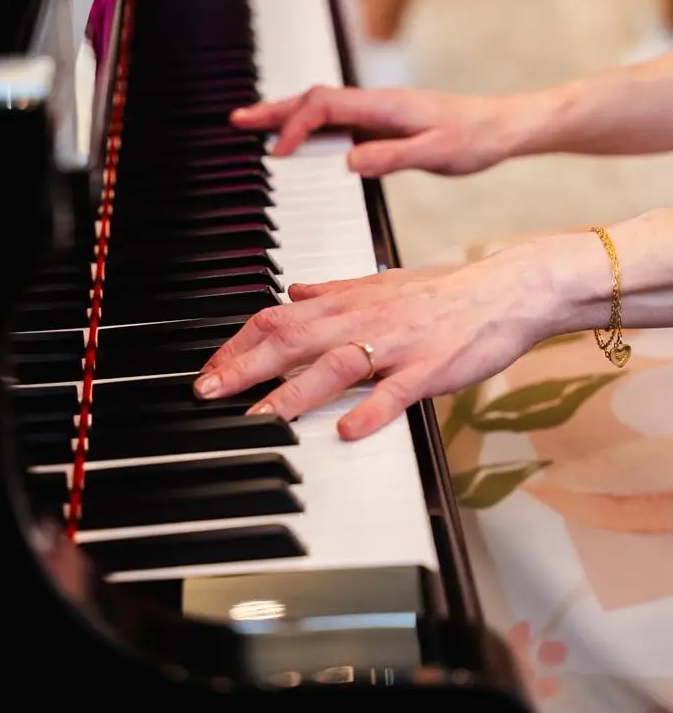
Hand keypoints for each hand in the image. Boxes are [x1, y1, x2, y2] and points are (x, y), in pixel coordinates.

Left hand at [193, 249, 554, 439]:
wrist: (505, 290)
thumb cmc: (442, 292)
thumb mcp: (379, 284)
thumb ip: (333, 291)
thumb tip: (293, 290)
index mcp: (347, 302)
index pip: (278, 319)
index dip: (238, 344)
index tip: (208, 369)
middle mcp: (363, 320)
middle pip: (293, 340)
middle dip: (245, 367)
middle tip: (208, 393)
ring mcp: (395, 346)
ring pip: (335, 366)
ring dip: (293, 392)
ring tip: (258, 416)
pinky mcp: (429, 369)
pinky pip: (395, 392)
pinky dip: (369, 410)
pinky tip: (345, 429)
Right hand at [231, 84, 529, 175]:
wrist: (503, 127)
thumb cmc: (475, 139)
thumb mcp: (437, 154)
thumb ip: (392, 157)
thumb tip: (348, 162)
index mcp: (385, 106)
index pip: (325, 107)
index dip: (296, 126)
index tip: (276, 153)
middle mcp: (376, 103)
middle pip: (314, 98)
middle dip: (274, 109)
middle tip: (237, 121)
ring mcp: (378, 111)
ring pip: (322, 106)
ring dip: (287, 114)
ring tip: (253, 126)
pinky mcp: (383, 122)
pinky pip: (336, 119)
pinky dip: (309, 124)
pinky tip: (299, 138)